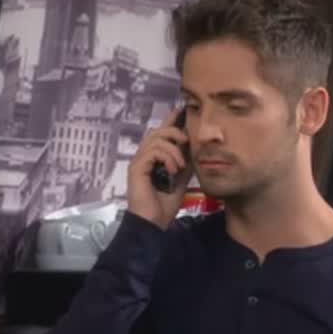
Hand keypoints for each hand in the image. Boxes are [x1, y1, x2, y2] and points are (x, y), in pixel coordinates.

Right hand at [126, 107, 192, 227]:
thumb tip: (196, 152)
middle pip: (157, 130)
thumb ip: (185, 165)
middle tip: (186, 143)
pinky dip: (167, 158)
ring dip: (173, 150)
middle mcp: (143, 156)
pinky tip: (172, 171)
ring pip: (156, 138)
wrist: (153, 223)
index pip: (160, 132)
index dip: (170, 120)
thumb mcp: (181, 181)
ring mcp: (138, 161)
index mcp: (153, 158)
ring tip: (180, 166)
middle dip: (175, 132)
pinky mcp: (136, 168)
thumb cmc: (164, 205)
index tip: (182, 110)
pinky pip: (153, 151)